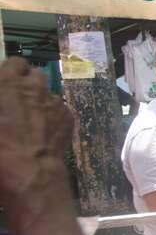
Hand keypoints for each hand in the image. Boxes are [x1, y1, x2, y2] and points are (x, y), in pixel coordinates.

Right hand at [0, 57, 73, 202]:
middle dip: (28, 84)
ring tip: (32, 119)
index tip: (6, 83)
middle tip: (19, 100)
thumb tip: (4, 106)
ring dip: (41, 100)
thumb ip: (1, 103)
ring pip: (49, 93)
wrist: (30, 172)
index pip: (15, 63)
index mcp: (9, 83)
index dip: (12, 72)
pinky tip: (44, 131)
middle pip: (36, 75)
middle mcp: (35, 87)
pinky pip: (60, 110)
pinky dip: (53, 115)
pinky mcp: (69, 117)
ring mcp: (56, 102)